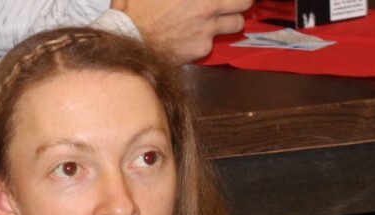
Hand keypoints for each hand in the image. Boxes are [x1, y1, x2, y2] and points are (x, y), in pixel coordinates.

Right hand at [113, 0, 251, 62]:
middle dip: (241, 1)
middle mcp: (208, 6)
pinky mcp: (202, 49)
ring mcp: (208, 28)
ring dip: (232, 19)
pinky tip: (193, 35)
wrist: (129, 39)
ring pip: (237, 23)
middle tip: (235, 2)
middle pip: (244, 2)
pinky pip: (214, 42)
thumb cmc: (138, 8)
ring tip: (219, 18)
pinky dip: (208, 38)